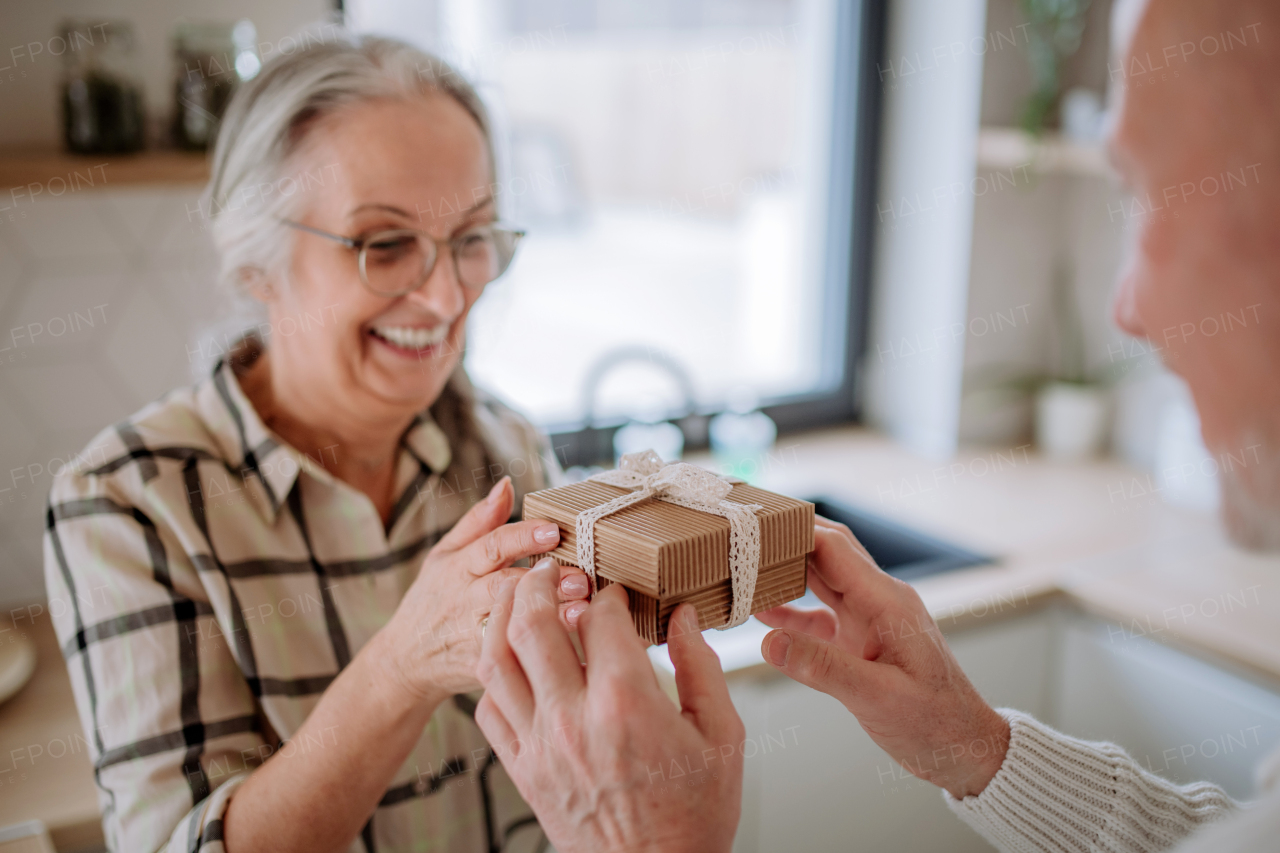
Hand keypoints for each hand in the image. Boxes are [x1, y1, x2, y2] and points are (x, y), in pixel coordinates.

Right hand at [381, 477, 590, 705]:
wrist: (406, 661)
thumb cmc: (433, 599)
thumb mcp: (444, 555)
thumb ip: (479, 522)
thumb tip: (507, 484)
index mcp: (458, 567)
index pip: (492, 546)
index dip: (523, 537)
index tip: (555, 530)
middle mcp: (464, 599)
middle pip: (505, 584)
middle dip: (543, 580)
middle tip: (581, 576)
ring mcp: (472, 634)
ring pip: (511, 624)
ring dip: (549, 616)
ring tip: (582, 608)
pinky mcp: (482, 667)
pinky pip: (514, 656)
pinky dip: (542, 649)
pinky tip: (572, 642)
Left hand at [475, 561, 743, 852]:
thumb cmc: (695, 813)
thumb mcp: (722, 734)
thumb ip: (701, 665)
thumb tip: (685, 615)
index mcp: (626, 703)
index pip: (599, 617)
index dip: (607, 592)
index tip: (617, 590)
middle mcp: (572, 718)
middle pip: (531, 623)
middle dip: (539, 582)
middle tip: (552, 570)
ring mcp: (539, 745)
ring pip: (494, 660)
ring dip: (502, 617)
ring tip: (518, 596)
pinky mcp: (522, 770)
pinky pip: (488, 709)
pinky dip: (494, 676)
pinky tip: (514, 663)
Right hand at [756, 517, 1008, 798]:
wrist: (966, 750)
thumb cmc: (937, 724)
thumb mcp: (878, 698)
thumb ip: (822, 668)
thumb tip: (768, 641)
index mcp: (886, 602)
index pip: (832, 546)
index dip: (791, 530)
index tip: (750, 524)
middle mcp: (877, 601)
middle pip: (824, 551)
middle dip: (782, 539)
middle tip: (737, 531)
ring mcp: (869, 619)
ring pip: (819, 578)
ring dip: (783, 570)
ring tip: (739, 563)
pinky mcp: (861, 641)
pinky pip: (819, 614)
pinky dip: (789, 610)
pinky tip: (760, 612)